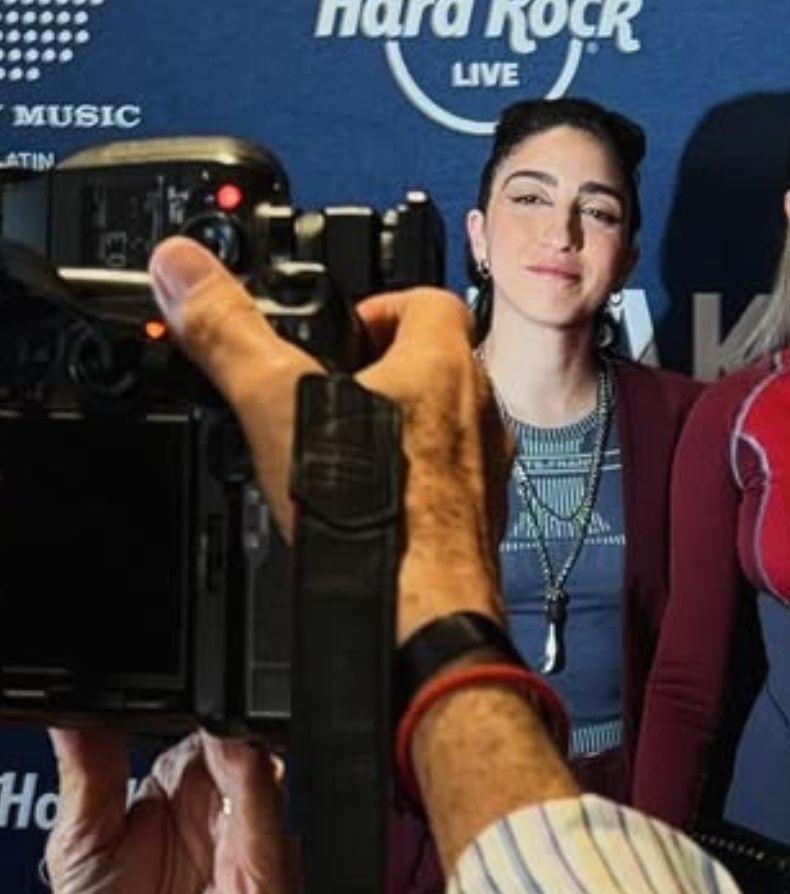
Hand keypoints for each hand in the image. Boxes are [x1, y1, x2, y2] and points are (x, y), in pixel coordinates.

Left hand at [47, 729, 298, 893]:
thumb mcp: (80, 841)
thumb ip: (89, 771)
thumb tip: (76, 709)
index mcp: (187, 789)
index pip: (210, 731)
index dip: (206, 710)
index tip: (193, 692)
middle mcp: (226, 813)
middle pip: (247, 750)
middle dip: (234, 730)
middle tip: (214, 708)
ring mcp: (251, 847)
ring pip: (267, 786)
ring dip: (252, 762)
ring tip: (231, 739)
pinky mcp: (269, 886)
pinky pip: (272, 840)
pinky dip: (265, 808)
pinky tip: (254, 778)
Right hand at [150, 238, 512, 637]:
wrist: (421, 608)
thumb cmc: (375, 508)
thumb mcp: (276, 401)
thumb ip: (228, 331)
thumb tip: (184, 270)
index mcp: (445, 364)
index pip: (428, 300)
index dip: (379, 306)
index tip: (339, 329)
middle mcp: (481, 413)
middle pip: (438, 365)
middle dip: (383, 372)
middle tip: (329, 392)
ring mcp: (486, 471)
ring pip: (446, 428)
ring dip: (400, 429)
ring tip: (340, 452)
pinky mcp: (477, 521)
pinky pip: (448, 485)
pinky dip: (411, 484)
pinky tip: (364, 506)